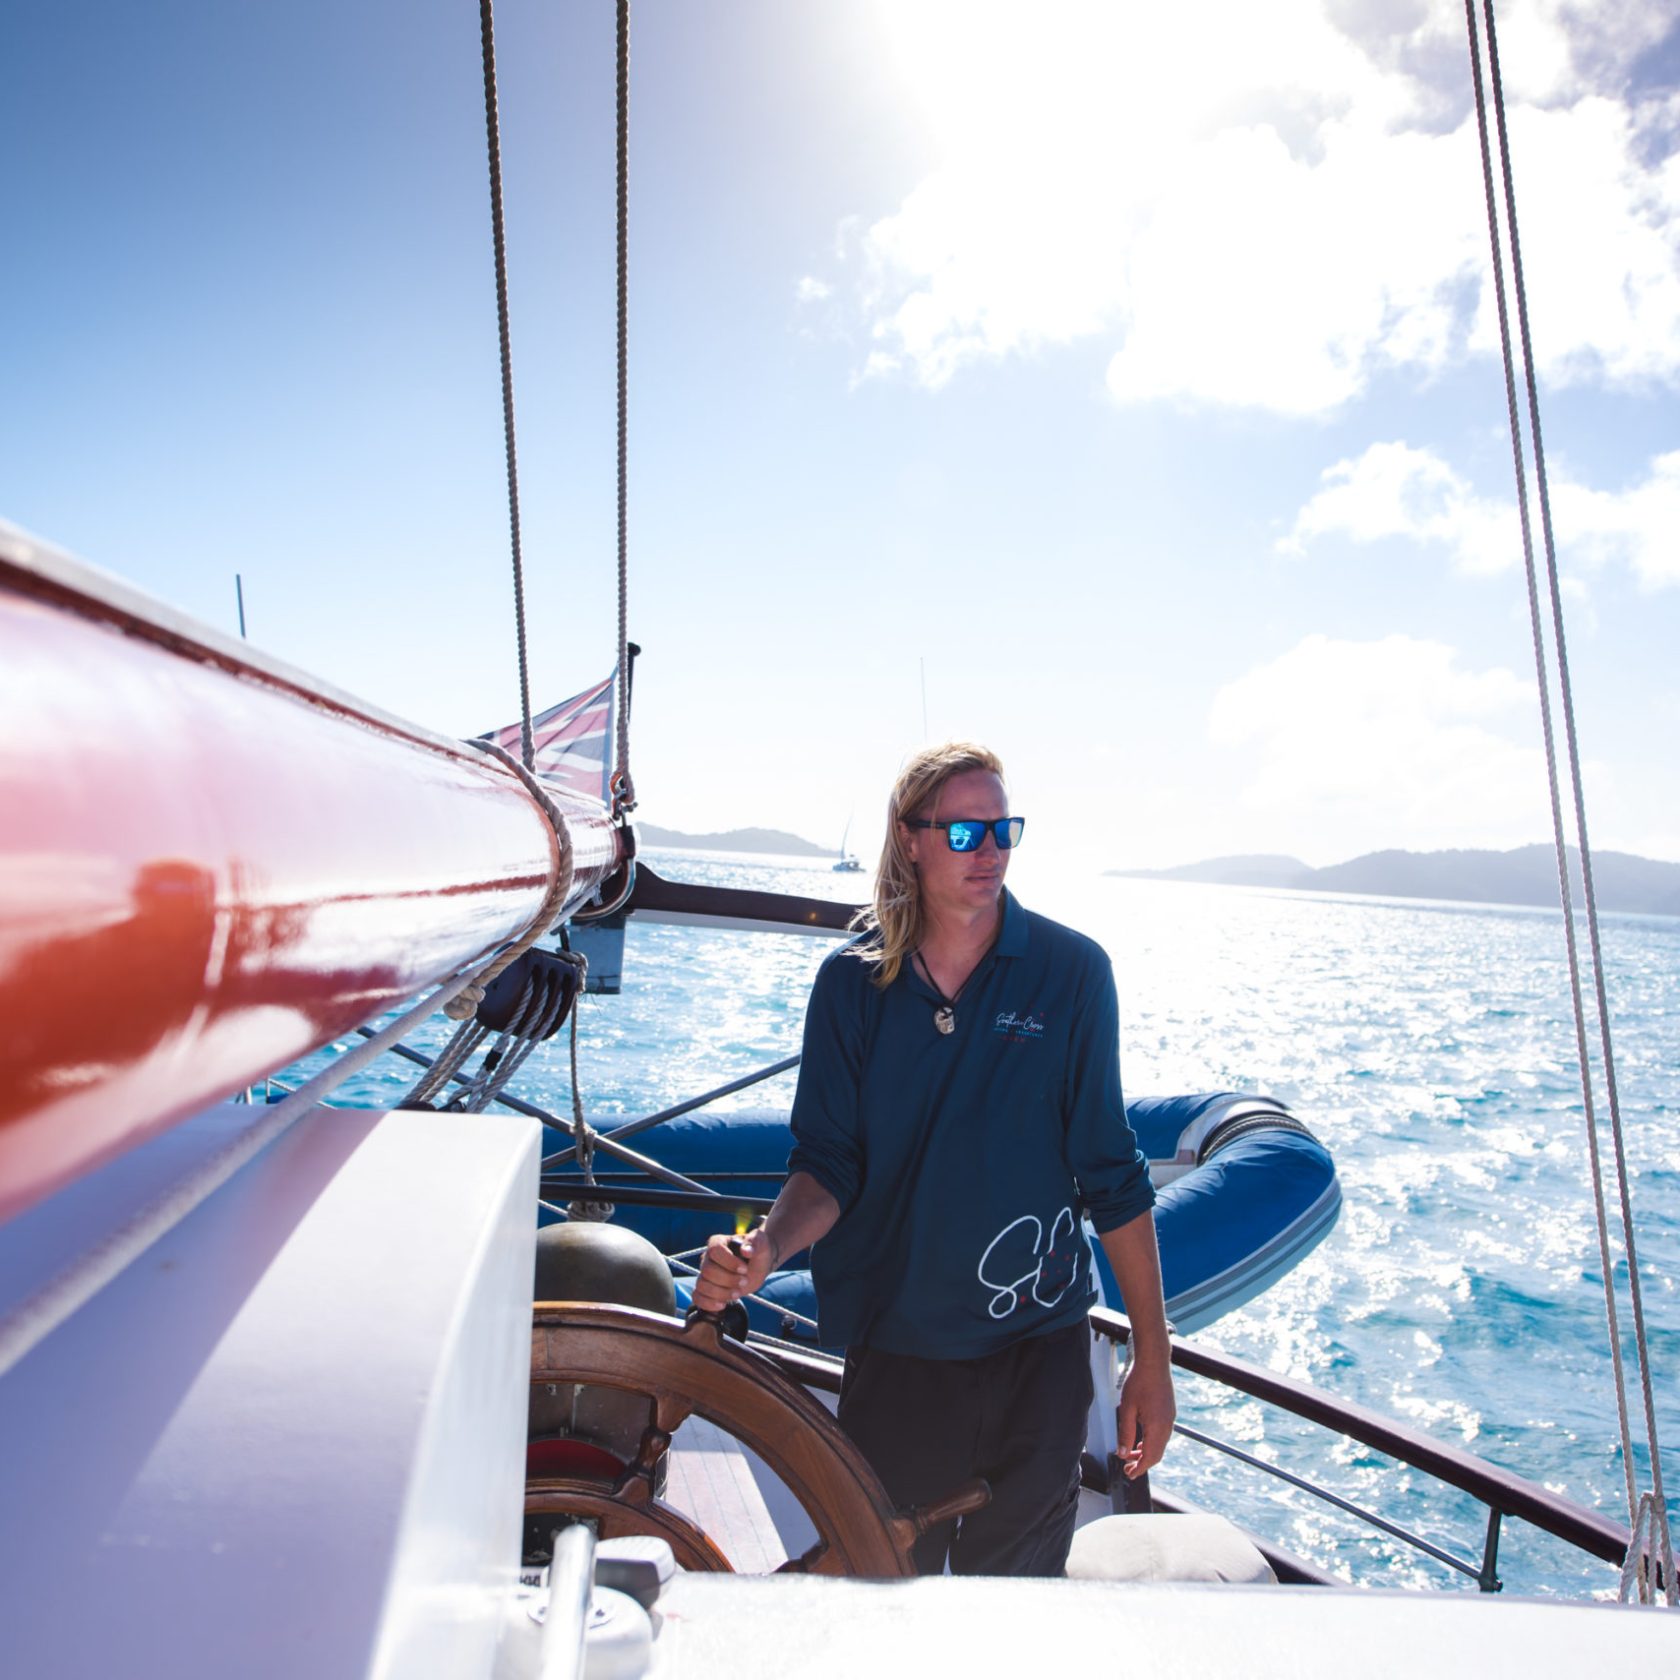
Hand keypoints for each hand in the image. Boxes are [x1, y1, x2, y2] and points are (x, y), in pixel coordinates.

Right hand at [692, 1227, 775, 1313]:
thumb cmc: (758, 1251)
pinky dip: (708, 1303)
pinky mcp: (707, 1289)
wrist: (758, 1265)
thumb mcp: (761, 1243)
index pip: (715, 1251)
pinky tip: (723, 1304)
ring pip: (702, 1285)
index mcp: (718, 1242)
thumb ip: (755, 1242)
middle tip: (745, 1281)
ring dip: (721, 1293)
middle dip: (728, 1280)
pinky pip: (697, 1297)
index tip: (745, 1269)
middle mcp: (708, 1258)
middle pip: (708, 1271)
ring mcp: (706, 1274)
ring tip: (737, 1293)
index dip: (729, 1262)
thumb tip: (746, 1250)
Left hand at [1116, 1349, 1175, 1478]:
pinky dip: (1151, 1442)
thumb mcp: (1127, 1409)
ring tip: (1130, 1454)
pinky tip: (1140, 1440)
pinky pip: (1162, 1434)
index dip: (1140, 1468)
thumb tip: (1123, 1453)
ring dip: (1146, 1452)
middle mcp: (1167, 1425)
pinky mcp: (1169, 1413)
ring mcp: (1170, 1419)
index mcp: (1157, 1427)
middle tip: (1128, 1468)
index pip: (1150, 1457)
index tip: (1129, 1474)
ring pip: (1160, 1444)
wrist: (1154, 1362)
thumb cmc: (1139, 1382)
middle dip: (1143, 1463)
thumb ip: (1125, 1433)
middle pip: (1157, 1453)